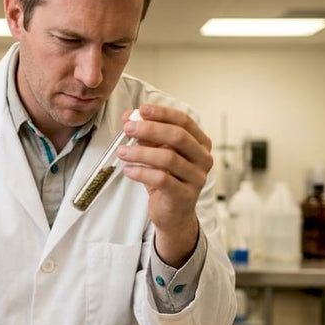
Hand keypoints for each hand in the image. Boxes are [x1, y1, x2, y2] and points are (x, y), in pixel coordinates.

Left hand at [115, 104, 210, 265]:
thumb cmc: (166, 179)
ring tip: (122, 151)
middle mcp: (203, 159)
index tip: (142, 110)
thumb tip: (129, 117)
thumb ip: (146, 134)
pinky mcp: (185, 196)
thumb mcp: (156, 153)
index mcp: (200, 143)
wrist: (172, 214)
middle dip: (150, 129)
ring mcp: (197, 178)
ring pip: (169, 158)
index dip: (162, 113)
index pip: (184, 121)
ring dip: (141, 152)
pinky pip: (162, 179)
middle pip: (178, 136)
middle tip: (128, 128)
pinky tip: (128, 170)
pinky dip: (141, 172)